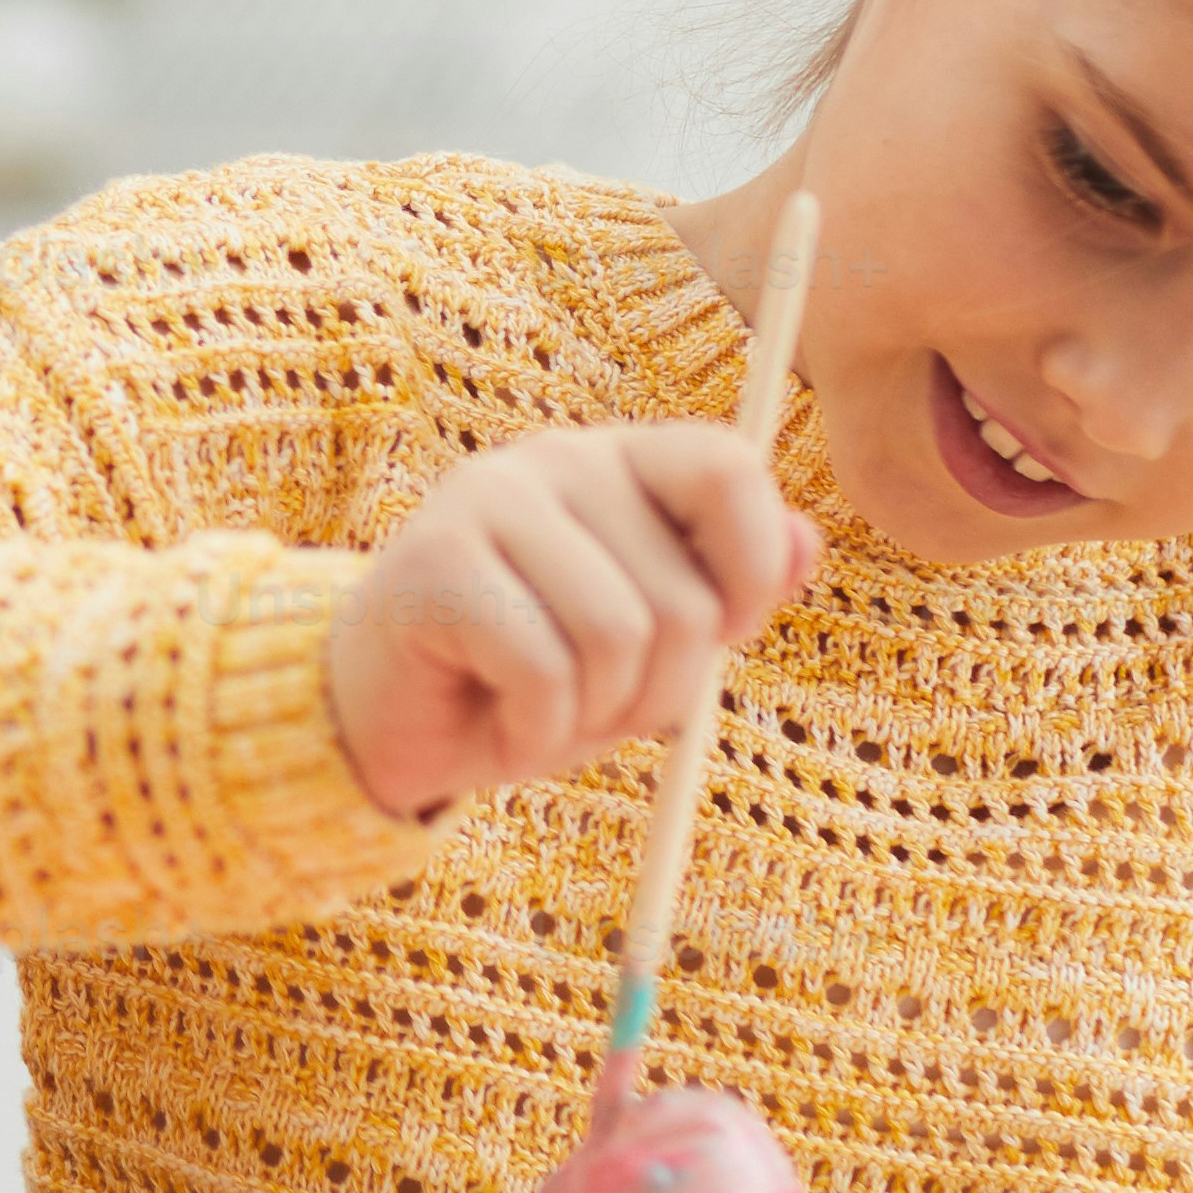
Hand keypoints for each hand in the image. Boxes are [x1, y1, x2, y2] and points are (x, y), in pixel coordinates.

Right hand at [326, 421, 815, 825]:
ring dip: (596, 714)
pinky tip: (500, 724)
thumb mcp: (645, 645)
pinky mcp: (435, 562)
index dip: (751, 566)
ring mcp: (488, 501)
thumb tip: (808, 547)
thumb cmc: (526, 678)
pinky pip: (544, 670)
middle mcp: (554, 461)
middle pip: (684, 596)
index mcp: (616, 465)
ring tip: (546, 711)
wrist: (384, 721)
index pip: (728, 469)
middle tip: (599, 704)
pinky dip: (536, 731)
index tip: (725, 633)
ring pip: (619, 636)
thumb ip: (724, 592)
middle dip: (662, 690)